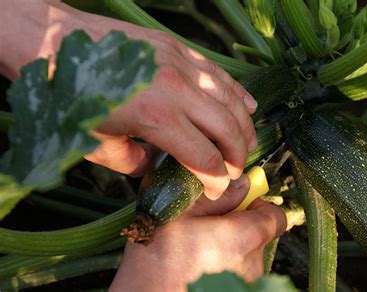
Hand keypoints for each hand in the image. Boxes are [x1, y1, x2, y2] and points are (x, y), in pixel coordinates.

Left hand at [1, 0, 257, 199]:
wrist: (54, 42)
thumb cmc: (70, 97)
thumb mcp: (96, 144)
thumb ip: (134, 163)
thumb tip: (156, 170)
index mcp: (156, 118)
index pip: (204, 157)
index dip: (216, 179)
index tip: (218, 189)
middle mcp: (176, 89)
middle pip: (227, 127)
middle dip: (238, 154)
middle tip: (237, 169)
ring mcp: (180, 64)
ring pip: (230, 98)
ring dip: (244, 124)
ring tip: (248, 143)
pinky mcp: (177, 48)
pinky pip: (218, 73)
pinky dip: (236, 92)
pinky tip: (248, 105)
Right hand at [110, 175, 286, 291]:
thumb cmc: (158, 259)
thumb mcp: (183, 211)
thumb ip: (219, 196)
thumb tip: (240, 185)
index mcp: (245, 239)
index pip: (276, 217)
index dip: (258, 205)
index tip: (240, 201)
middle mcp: (252, 265)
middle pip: (259, 235)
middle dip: (240, 224)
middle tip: (211, 222)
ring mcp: (245, 283)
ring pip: (246, 254)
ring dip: (230, 245)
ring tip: (200, 244)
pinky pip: (236, 271)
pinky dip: (223, 263)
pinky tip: (199, 263)